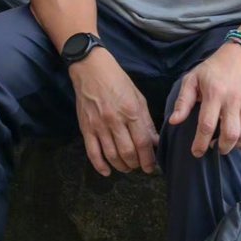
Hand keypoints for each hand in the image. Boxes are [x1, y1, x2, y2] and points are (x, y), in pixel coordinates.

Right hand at [69, 49, 157, 176]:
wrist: (91, 69)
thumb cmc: (118, 81)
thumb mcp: (138, 97)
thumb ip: (146, 121)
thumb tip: (154, 141)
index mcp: (131, 112)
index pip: (143, 143)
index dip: (148, 159)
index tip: (151, 167)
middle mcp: (115, 121)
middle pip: (128, 153)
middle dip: (136, 164)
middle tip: (139, 166)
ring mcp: (99, 125)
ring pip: (111, 155)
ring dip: (121, 166)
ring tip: (127, 167)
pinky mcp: (86, 128)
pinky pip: (92, 152)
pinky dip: (100, 166)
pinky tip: (107, 171)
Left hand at [167, 42, 240, 156]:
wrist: (240, 57)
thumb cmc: (211, 70)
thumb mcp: (192, 79)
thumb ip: (183, 101)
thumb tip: (173, 121)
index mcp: (214, 94)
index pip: (207, 124)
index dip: (201, 143)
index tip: (196, 153)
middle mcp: (233, 100)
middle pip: (229, 133)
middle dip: (221, 148)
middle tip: (213, 148)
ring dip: (234, 146)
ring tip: (225, 145)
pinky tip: (240, 144)